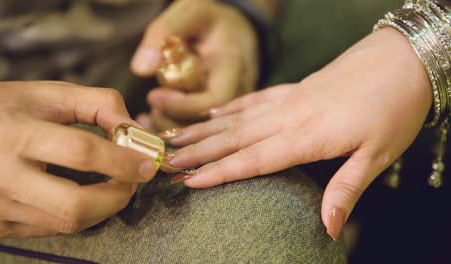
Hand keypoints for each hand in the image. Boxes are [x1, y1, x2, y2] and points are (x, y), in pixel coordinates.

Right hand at [0, 81, 156, 237]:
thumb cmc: (5, 109)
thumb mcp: (50, 94)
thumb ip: (99, 104)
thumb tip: (137, 132)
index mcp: (14, 134)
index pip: (81, 154)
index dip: (123, 160)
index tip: (148, 163)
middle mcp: (0, 176)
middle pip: (76, 205)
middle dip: (118, 196)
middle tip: (133, 181)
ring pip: (68, 223)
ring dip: (103, 207)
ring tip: (112, 184)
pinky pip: (53, 229)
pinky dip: (79, 214)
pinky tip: (82, 194)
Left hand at [130, 0, 257, 130]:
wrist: (233, 29)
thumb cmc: (209, 19)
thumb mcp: (189, 12)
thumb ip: (164, 32)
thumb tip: (141, 69)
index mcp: (233, 64)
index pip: (216, 99)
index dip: (183, 106)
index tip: (154, 96)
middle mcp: (238, 89)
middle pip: (210, 123)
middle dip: (174, 122)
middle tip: (151, 108)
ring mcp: (232, 104)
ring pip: (204, 132)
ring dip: (172, 127)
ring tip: (151, 113)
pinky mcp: (221, 113)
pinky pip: (199, 129)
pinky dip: (173, 127)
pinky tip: (152, 120)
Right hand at [166, 28, 431, 239]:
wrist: (403, 58)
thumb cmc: (395, 108)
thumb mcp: (378, 155)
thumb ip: (346, 190)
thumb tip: (327, 228)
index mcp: (308, 136)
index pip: (253, 158)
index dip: (219, 172)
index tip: (188, 181)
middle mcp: (289, 116)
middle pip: (234, 137)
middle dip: (197, 151)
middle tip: (165, 161)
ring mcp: (289, 99)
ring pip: (237, 117)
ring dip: (204, 129)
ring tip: (175, 137)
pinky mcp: (294, 88)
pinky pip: (254, 99)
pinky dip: (230, 108)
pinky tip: (213, 113)